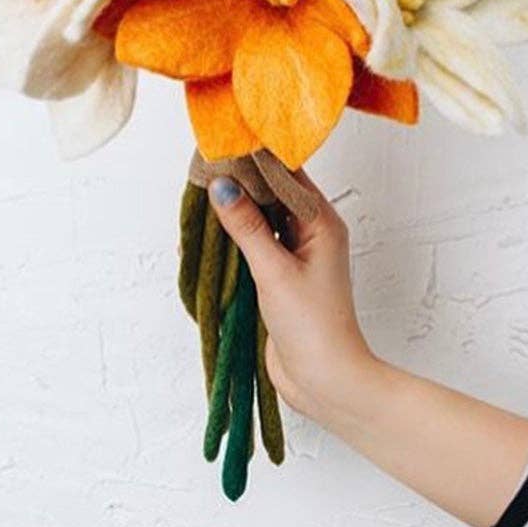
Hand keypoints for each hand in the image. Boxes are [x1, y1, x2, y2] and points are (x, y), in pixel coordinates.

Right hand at [207, 170, 527, 526]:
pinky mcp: (281, 276)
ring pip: (261, 218)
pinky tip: (209, 232)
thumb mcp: (274, 271)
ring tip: (200, 192)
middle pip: (271, 194)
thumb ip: (246, 227)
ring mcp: (296, 254)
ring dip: (234, 210)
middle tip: (204, 166)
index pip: (286, 175)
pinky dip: (233, 237)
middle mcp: (311, 231)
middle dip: (240, 182)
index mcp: (321, 222)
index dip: (254, 159)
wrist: (326, 381)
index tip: (223, 144)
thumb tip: (222, 185)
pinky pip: (255, 244)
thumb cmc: (313, 327)